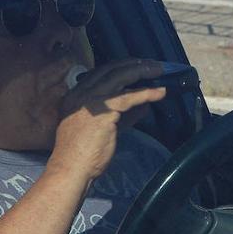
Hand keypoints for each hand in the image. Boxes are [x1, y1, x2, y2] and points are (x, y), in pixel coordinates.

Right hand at [50, 59, 166, 180]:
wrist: (72, 169)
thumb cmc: (82, 154)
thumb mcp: (102, 128)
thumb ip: (120, 115)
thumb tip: (143, 105)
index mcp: (75, 95)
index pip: (100, 73)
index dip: (121, 67)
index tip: (137, 65)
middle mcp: (81, 92)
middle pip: (111, 69)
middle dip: (134, 64)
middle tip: (152, 64)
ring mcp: (92, 99)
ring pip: (121, 76)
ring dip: (143, 71)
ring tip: (159, 70)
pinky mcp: (105, 110)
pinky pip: (130, 97)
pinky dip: (147, 93)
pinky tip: (160, 93)